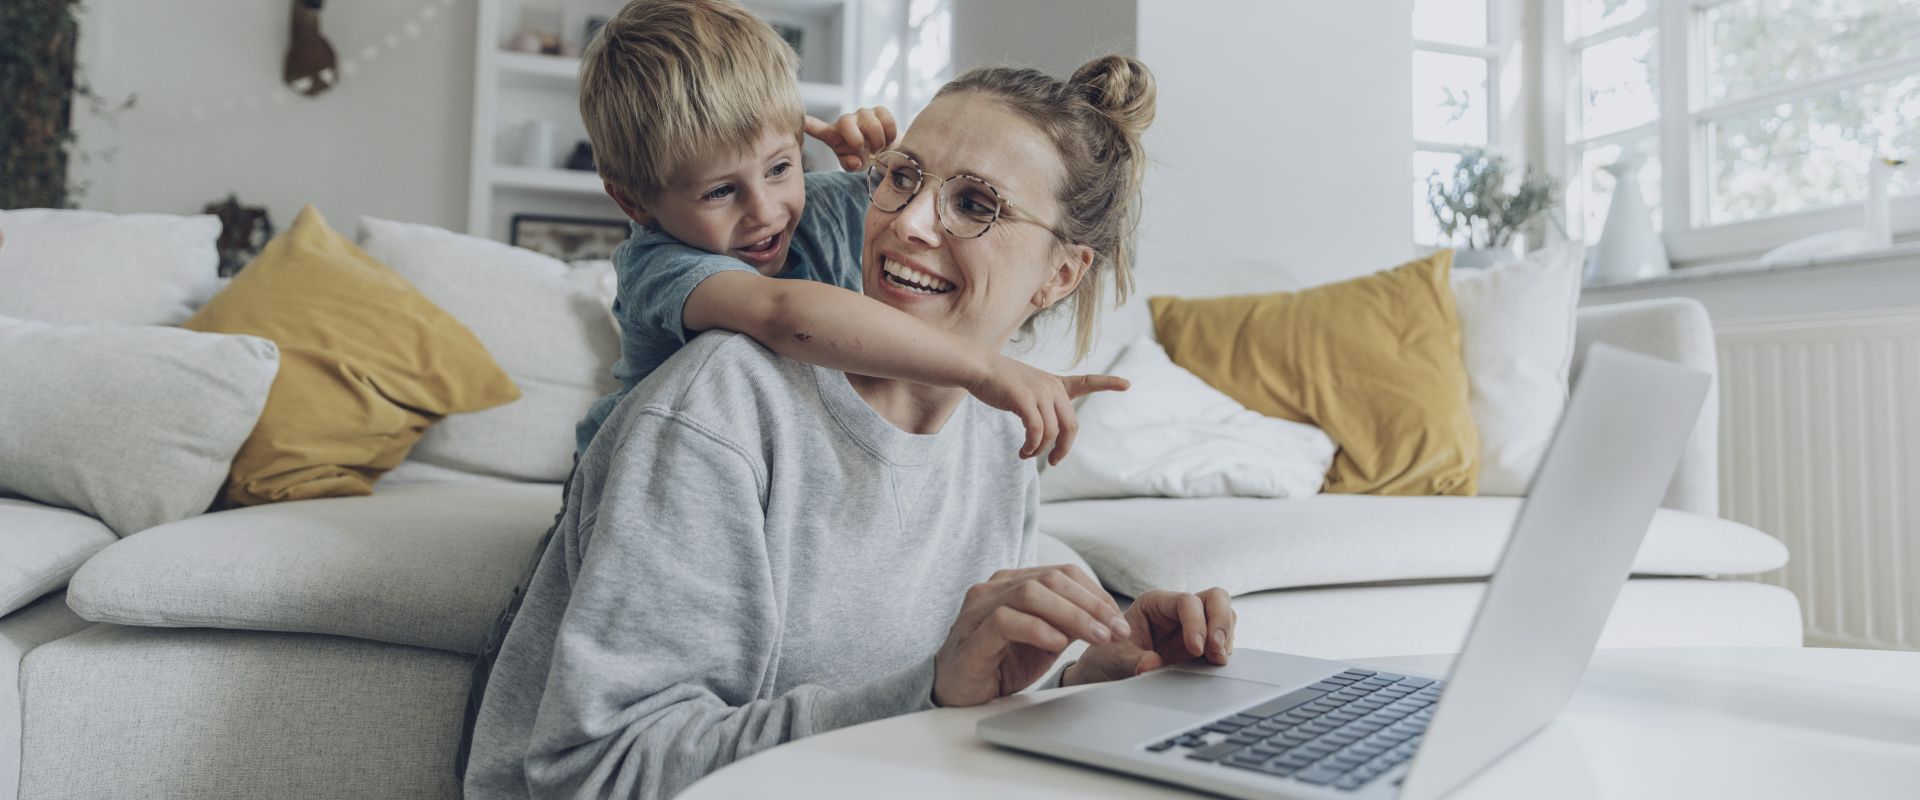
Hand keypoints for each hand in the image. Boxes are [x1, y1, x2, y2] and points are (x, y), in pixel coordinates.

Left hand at [804, 106, 898, 170]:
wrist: (886, 152)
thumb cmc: (864, 158)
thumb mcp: (854, 165)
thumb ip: (850, 164)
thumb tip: (855, 160)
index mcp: (834, 136)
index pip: (818, 128)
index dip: (809, 124)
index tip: (801, 120)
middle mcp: (846, 121)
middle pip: (846, 123)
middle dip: (857, 140)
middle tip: (866, 151)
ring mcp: (862, 114)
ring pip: (871, 123)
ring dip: (878, 141)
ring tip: (878, 148)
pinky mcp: (879, 110)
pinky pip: (886, 119)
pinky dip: (890, 134)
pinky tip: (888, 140)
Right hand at [933, 565, 1128, 707]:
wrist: (959, 691)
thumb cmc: (1000, 662)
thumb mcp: (1045, 639)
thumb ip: (1069, 622)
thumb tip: (1108, 617)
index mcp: (1013, 582)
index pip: (1062, 573)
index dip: (1096, 594)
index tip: (1119, 620)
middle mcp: (994, 588)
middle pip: (1051, 579)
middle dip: (1091, 604)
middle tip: (1116, 631)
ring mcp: (979, 609)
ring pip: (1030, 594)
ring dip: (1072, 615)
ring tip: (1097, 637)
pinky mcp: (971, 636)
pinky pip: (1005, 621)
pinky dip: (1037, 629)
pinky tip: (1058, 644)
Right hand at [967, 355, 1127, 464]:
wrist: (978, 367)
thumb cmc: (999, 382)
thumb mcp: (1026, 391)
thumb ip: (1041, 409)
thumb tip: (1044, 439)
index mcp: (1055, 384)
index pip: (1086, 382)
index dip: (1108, 383)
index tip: (1127, 384)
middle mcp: (1052, 387)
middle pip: (1071, 426)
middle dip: (1064, 448)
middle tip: (1053, 462)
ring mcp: (1039, 392)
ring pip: (1052, 433)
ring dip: (1040, 450)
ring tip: (1026, 454)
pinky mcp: (1024, 400)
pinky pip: (1036, 432)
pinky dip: (1032, 447)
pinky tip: (1023, 451)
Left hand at [1063, 588, 1235, 686]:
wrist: (1106, 675)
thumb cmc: (1106, 658)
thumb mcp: (1114, 660)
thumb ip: (1132, 662)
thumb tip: (1152, 664)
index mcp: (1155, 604)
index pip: (1187, 601)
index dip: (1197, 622)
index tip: (1195, 649)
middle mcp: (1177, 611)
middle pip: (1215, 599)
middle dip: (1221, 622)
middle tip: (1217, 651)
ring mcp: (1192, 627)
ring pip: (1225, 616)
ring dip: (1226, 637)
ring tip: (1217, 660)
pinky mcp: (1200, 646)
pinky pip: (1223, 640)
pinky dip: (1224, 650)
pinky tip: (1215, 664)